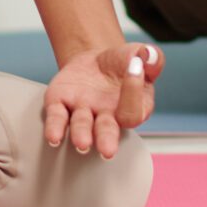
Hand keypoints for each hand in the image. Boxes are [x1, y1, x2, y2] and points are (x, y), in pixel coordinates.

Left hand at [43, 41, 165, 158]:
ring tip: (82, 144)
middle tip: (107, 151)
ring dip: (81, 134)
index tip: (135, 68)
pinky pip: (57, 117)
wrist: (96, 61)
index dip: (134, 90)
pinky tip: (54, 137)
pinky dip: (55, 127)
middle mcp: (107, 117)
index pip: (134, 109)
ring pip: (81, 126)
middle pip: (107, 131)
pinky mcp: (60, 104)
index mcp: (133, 108)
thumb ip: (152, 57)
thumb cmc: (123, 64)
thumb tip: (148, 57)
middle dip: (107, 140)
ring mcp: (83, 113)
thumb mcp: (140, 55)